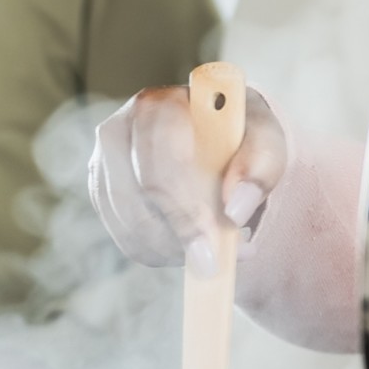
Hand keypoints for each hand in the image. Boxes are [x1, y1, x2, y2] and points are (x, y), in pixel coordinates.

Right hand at [89, 85, 286, 271]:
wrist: (220, 138)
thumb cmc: (242, 136)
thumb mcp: (266, 141)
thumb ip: (260, 167)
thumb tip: (234, 211)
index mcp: (160, 105)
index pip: (160, 163)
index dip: (183, 211)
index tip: (211, 249)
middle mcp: (119, 128)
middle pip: (138, 198)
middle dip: (179, 238)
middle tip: (216, 263)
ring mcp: (103, 162)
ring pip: (129, 225)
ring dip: (173, 249)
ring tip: (214, 249)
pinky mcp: (102, 193)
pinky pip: (126, 238)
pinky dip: (160, 253)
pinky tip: (190, 245)